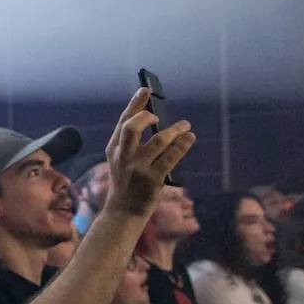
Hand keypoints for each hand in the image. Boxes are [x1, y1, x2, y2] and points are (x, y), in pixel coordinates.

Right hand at [102, 89, 195, 217]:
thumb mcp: (121, 161)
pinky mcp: (152, 179)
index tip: (145, 90)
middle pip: (132, 127)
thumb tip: (156, 122)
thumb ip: (132, 144)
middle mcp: (123, 157)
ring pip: (158, 141)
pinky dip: (182, 145)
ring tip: (185, 126)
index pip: (123, 122)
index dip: (135, 104)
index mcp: (114, 149)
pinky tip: (189, 138)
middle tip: (159, 117)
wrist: (123, 212)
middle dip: (147, 117)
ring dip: (174, 131)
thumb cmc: (126, 183)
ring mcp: (137, 168)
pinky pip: (170, 157)